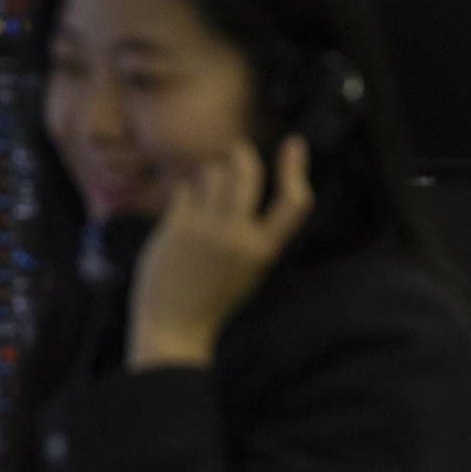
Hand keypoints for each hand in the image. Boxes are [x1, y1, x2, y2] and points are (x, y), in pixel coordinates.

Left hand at [126, 136, 313, 369]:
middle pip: (246, 172)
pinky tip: (185, 204)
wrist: (174, 328)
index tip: (295, 144)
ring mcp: (204, 231)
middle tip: (237, 151)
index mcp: (263, 250)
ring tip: (206, 184)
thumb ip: (257, 232)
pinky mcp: (175, 229)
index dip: (296, 168)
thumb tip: (252, 184)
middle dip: (241, 154)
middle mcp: (237, 236)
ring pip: (212, 174)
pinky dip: (186, 192)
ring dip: (210, 172)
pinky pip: (184, 190)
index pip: (294, 202)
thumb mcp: (251, 268)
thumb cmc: (215, 299)